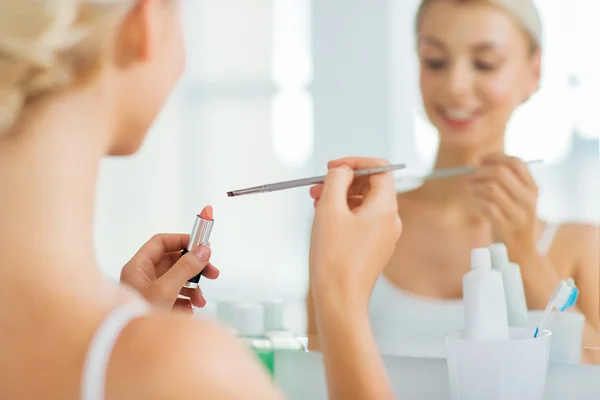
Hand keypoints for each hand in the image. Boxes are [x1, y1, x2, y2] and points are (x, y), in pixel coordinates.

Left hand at [120, 234, 219, 313]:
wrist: (131, 352)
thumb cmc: (137, 320)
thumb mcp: (166, 290)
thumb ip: (186, 268)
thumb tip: (203, 250)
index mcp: (138, 267)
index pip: (161, 242)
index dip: (182, 240)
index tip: (201, 245)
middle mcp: (143, 277)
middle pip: (174, 261)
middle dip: (194, 268)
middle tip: (212, 272)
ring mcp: (150, 292)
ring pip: (178, 280)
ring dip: (194, 289)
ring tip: (200, 300)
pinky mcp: (158, 306)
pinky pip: (177, 297)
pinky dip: (187, 302)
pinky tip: (189, 311)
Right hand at [308, 157, 402, 305]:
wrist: (340, 299)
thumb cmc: (335, 258)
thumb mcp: (329, 209)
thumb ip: (336, 180)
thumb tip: (342, 170)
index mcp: (385, 208)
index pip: (380, 169)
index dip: (355, 163)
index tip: (334, 167)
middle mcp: (390, 221)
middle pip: (371, 186)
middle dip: (343, 181)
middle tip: (318, 187)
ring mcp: (383, 236)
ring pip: (364, 204)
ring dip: (340, 198)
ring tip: (316, 204)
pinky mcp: (374, 248)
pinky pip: (362, 221)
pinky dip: (344, 214)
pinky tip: (325, 221)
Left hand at [469, 154, 538, 255]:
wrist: (522, 250)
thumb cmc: (513, 218)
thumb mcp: (518, 198)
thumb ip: (506, 180)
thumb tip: (480, 162)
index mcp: (533, 188)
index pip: (516, 163)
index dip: (496, 157)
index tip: (481, 159)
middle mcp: (528, 199)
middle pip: (501, 173)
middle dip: (480, 171)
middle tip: (469, 175)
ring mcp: (518, 214)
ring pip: (492, 189)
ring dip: (475, 186)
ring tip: (470, 189)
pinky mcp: (506, 227)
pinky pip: (487, 206)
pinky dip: (477, 201)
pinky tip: (475, 201)